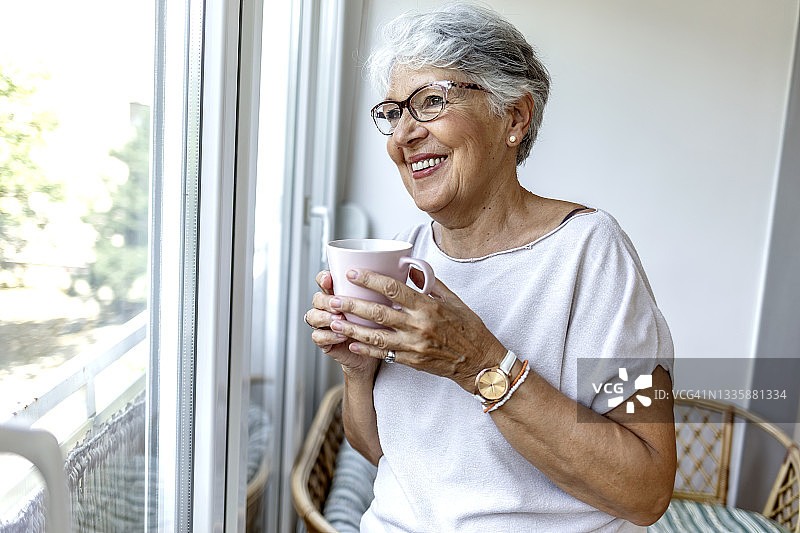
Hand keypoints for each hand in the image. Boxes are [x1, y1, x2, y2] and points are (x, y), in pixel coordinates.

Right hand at [306, 270, 379, 376]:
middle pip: (317, 298)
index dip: (324, 278)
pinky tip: (341, 335)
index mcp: (340, 294)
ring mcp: (325, 324)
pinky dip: (329, 335)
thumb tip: (394, 273)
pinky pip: (318, 337)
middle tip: (337, 304)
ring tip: (339, 319)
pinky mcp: (325, 341)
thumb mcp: (379, 305)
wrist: (375, 352)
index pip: (324, 280)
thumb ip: (378, 290)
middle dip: (325, 300)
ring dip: (325, 317)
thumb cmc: (378, 326)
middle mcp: (329, 308)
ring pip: (312, 316)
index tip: (330, 279)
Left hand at [322, 268, 506, 391]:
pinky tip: (351, 343)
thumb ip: (430, 283)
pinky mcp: (411, 361)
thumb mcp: (453, 300)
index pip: (394, 289)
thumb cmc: (468, 329)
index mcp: (428, 306)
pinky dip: (365, 349)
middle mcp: (419, 326)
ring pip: (375, 336)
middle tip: (332, 299)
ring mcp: (413, 346)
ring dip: (352, 329)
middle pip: (378, 313)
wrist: (480, 362)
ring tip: (334, 321)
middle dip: (352, 305)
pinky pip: (383, 354)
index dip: (370, 280)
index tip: (353, 273)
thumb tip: (410, 268)